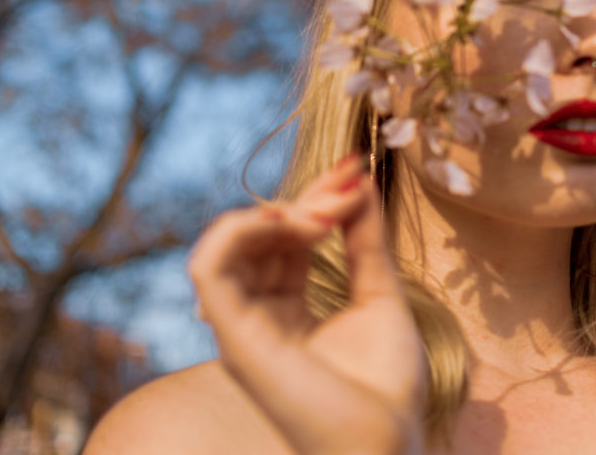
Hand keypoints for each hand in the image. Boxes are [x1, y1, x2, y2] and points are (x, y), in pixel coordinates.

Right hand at [189, 154, 424, 454]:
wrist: (385, 439)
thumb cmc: (386, 382)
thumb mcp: (380, 293)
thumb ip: (365, 239)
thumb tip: (357, 179)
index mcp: (289, 308)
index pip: (286, 237)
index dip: (316, 197)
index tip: (354, 167)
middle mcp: (259, 314)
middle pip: (260, 235)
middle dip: (305, 199)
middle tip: (348, 183)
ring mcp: (243, 325)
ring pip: (224, 244)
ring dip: (274, 212)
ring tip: (324, 217)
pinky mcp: (234, 334)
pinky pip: (209, 267)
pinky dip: (241, 230)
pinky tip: (293, 224)